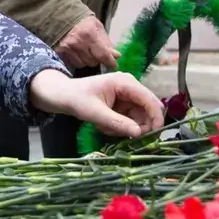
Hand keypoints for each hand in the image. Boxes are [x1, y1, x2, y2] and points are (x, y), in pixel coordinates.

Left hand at [28, 69, 163, 138]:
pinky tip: (104, 126)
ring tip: (105, 128)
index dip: (156, 118)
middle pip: (148, 110)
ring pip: (139, 118)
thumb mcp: (94, 113)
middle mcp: (130, 87)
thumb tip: (139, 133)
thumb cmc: (76, 99)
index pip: (150, 100)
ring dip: (125, 127)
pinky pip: (130, 120)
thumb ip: (117, 122)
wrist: (62, 95)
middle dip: (137, 125)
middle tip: (119, 133)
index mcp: (125, 82)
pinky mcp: (123, 104)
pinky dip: (120, 126)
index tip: (154, 135)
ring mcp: (127, 96)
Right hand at [55, 16, 119, 69]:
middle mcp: (77, 43)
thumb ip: (106, 42)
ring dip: (86, 60)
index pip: (103, 55)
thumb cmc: (82, 21)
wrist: (60, 16)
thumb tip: (116, 56)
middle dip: (97, 59)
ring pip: (82, 64)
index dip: (110, 62)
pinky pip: (72, 64)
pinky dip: (77, 60)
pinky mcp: (59, 53)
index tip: (113, 65)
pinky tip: (76, 53)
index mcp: (89, 34)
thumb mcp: (97, 27)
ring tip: (84, 51)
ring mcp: (66, 49)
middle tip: (96, 52)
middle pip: (93, 62)